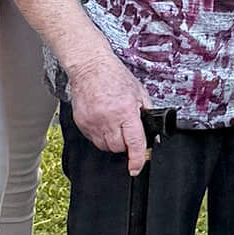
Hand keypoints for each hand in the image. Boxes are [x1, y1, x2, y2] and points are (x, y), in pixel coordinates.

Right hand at [69, 51, 153, 174]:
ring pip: (104, 146)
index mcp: (125, 111)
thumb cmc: (114, 76)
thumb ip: (147, 114)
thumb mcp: (139, 93)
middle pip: (117, 148)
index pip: (133, 143)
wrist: (90, 66)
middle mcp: (107, 119)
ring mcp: (92, 122)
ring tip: (114, 124)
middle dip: (124, 144)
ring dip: (112, 141)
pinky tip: (103, 121)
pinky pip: (92, 139)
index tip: (136, 168)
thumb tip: (152, 134)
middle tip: (126, 132)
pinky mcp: (81, 122)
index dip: (137, 159)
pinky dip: (100, 135)